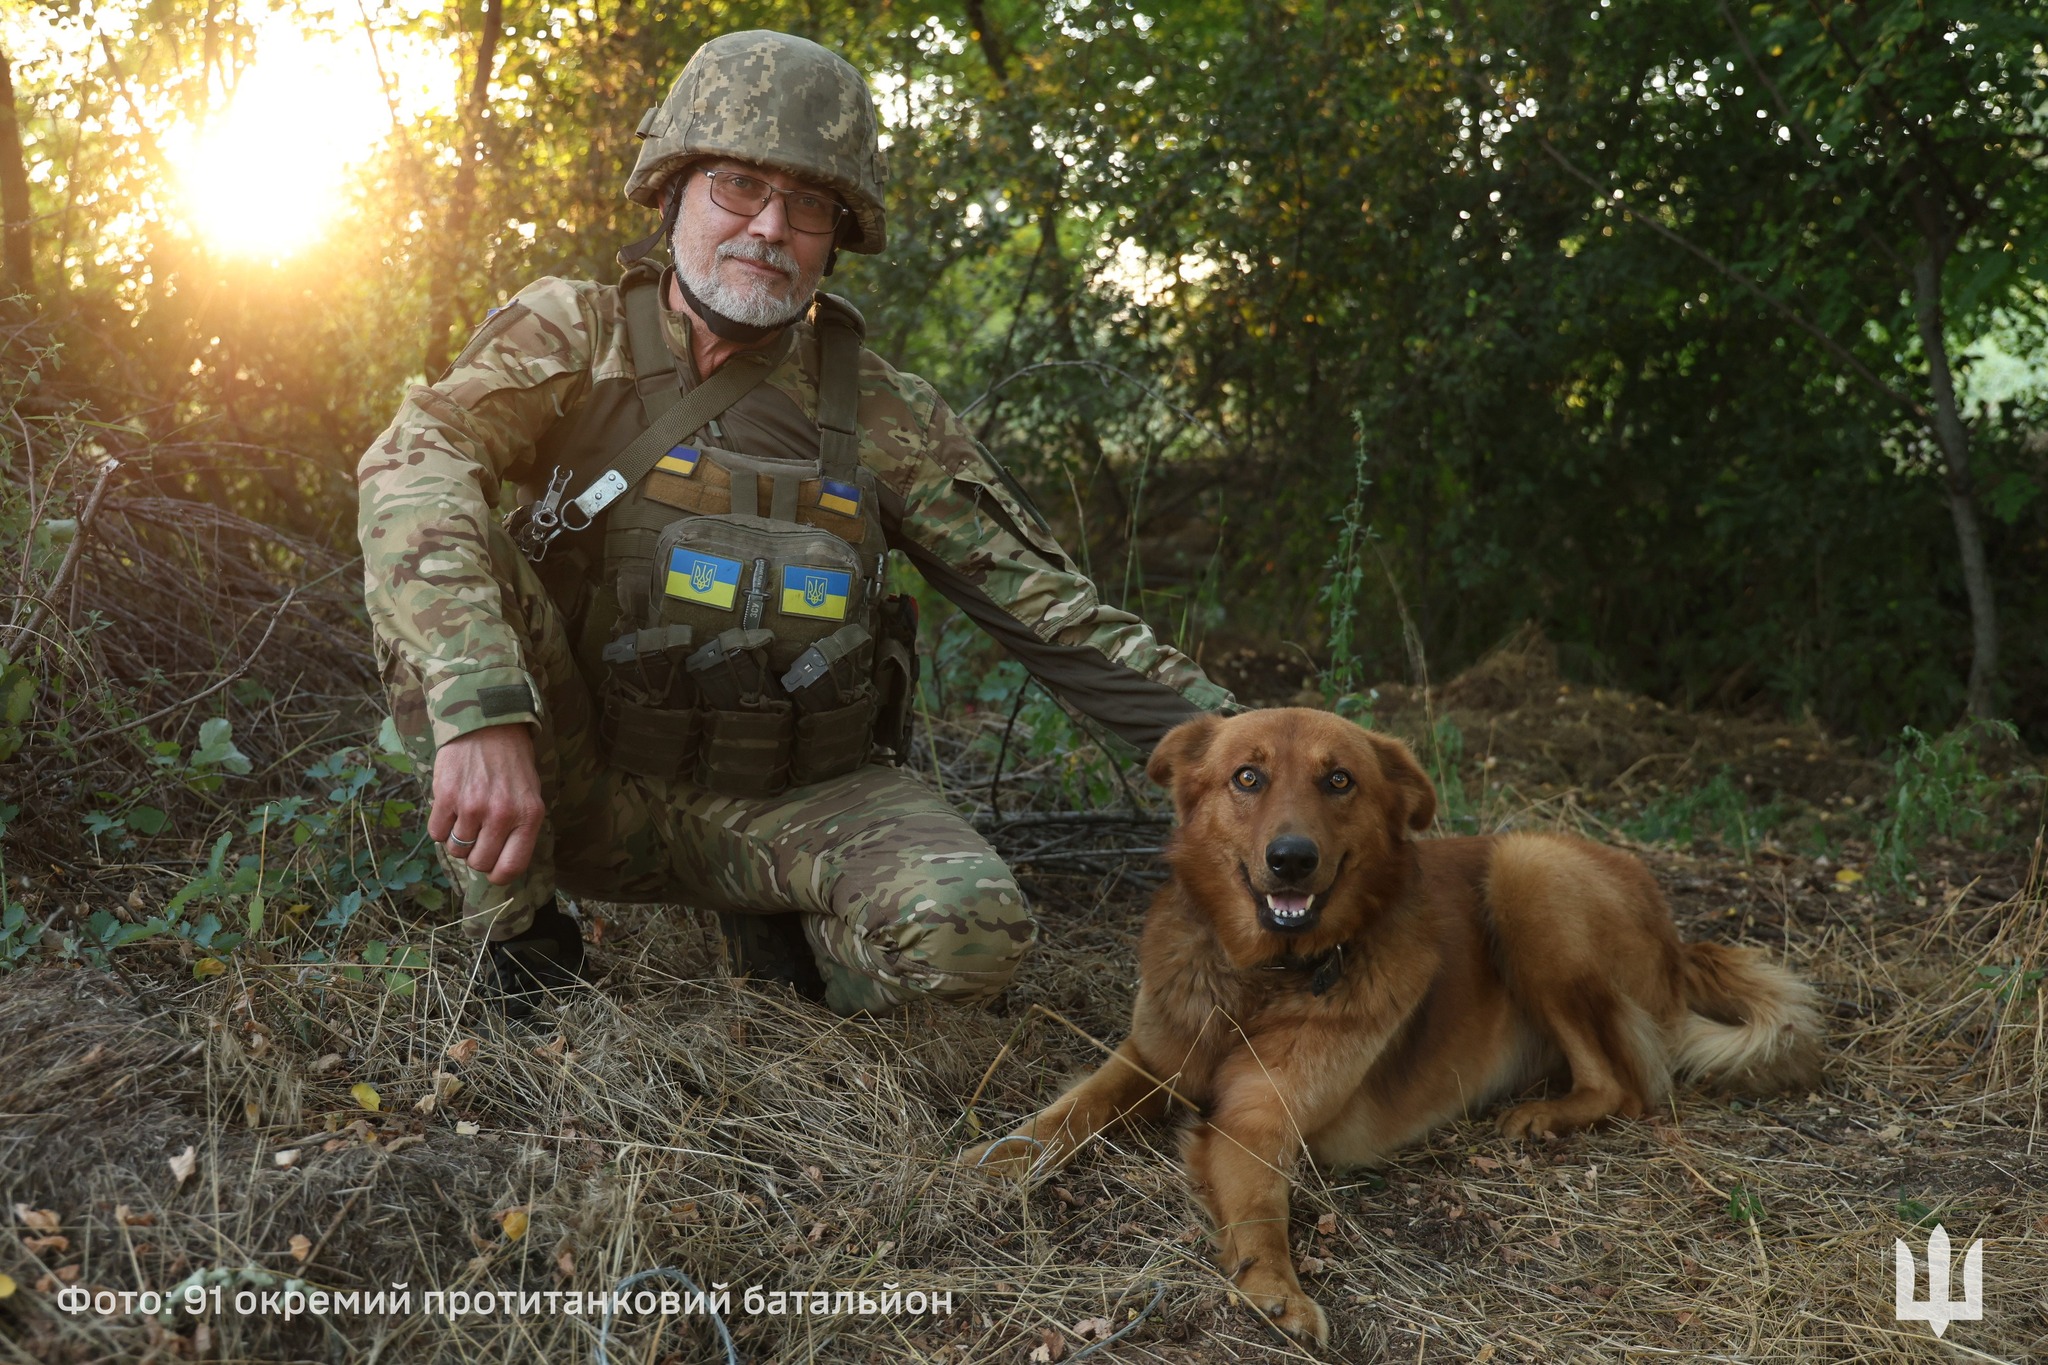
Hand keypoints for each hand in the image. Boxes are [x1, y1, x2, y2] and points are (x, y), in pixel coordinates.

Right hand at [428, 723, 544, 884]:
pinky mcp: (446, 797)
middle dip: (475, 855)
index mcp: (528, 817)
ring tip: (466, 816)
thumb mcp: (530, 795)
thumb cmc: (512, 763)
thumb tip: (501, 864)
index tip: (492, 870)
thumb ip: (519, 829)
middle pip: (479, 862)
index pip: (511, 867)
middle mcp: (502, 815)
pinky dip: (441, 826)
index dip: (498, 875)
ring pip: (456, 850)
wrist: (488, 725)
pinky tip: (451, 808)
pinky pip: (436, 833)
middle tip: (478, 835)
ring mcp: (473, 807)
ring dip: (458, 839)